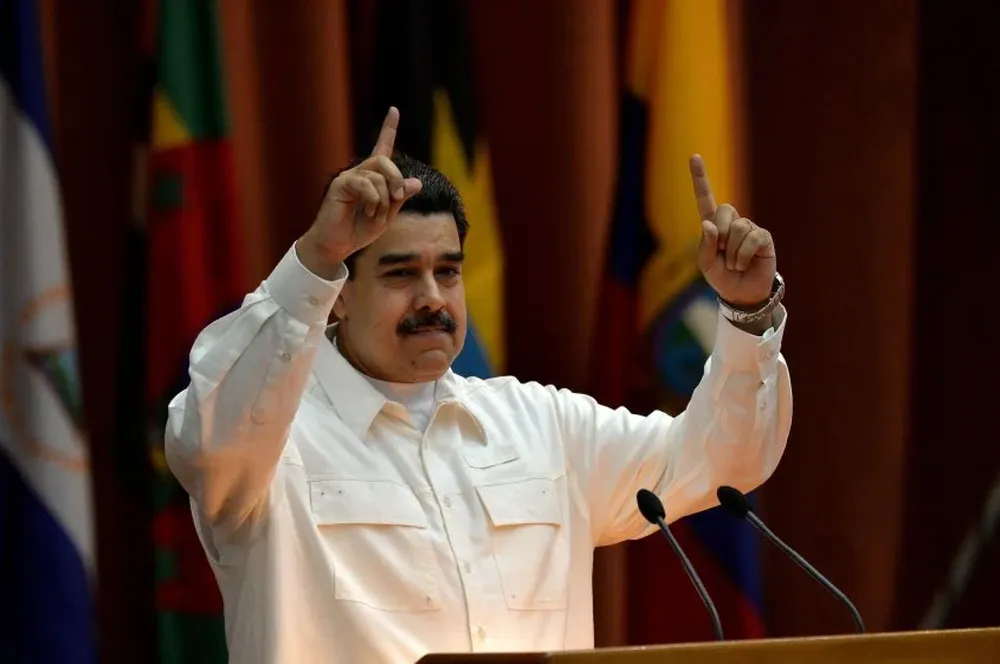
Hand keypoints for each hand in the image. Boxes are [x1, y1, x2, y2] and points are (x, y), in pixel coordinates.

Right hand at [297, 107, 422, 277]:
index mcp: (373, 178)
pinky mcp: (340, 186)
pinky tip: (367, 211)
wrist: (338, 245)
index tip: (394, 110)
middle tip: (398, 198)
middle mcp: (360, 173)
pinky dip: (373, 200)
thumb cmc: (359, 230)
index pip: (382, 148)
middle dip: (396, 179)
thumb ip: (400, 198)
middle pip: (384, 161)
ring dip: (384, 198)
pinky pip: (364, 184)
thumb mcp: (387, 215)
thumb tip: (417, 182)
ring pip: (377, 175)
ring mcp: (349, 178)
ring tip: (376, 214)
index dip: (388, 129)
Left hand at [691, 154, 776, 306]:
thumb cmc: (722, 277)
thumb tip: (708, 224)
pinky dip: (744, 255)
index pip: (705, 199)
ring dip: (733, 252)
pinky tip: (745, 263)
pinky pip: (752, 238)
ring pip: (738, 228)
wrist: (742, 294)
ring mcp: (749, 228)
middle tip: (723, 253)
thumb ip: (705, 245)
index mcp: (713, 226)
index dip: (700, 178)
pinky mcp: (763, 237)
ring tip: (735, 264)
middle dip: (720, 234)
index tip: (694, 156)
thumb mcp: (707, 264)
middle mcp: (732, 222)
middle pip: (724, 210)